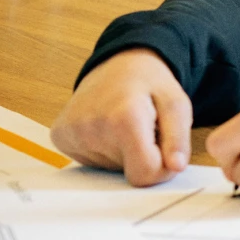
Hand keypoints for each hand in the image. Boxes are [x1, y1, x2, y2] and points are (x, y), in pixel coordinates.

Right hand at [51, 48, 191, 185]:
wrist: (115, 64)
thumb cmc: (149, 83)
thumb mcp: (176, 103)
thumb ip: (179, 138)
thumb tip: (176, 168)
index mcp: (124, 118)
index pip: (144, 175)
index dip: (162, 168)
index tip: (166, 149)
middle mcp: (91, 128)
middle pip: (128, 172)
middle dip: (143, 157)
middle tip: (144, 130)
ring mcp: (70, 133)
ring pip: (110, 169)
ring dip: (124, 153)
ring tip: (124, 125)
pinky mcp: (60, 137)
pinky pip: (90, 163)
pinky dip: (105, 151)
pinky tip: (107, 127)